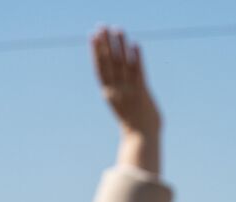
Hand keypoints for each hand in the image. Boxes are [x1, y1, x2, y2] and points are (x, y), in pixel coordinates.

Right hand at [91, 28, 160, 172]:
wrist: (141, 141)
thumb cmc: (134, 128)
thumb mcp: (124, 108)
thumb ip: (123, 96)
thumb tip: (123, 87)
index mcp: (110, 94)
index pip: (100, 69)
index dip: (96, 52)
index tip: (93, 37)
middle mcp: (117, 90)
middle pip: (108, 62)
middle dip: (104, 43)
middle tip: (101, 27)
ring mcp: (129, 91)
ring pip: (122, 64)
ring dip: (119, 45)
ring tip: (118, 29)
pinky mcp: (142, 92)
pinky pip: (138, 72)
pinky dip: (136, 58)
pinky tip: (134, 44)